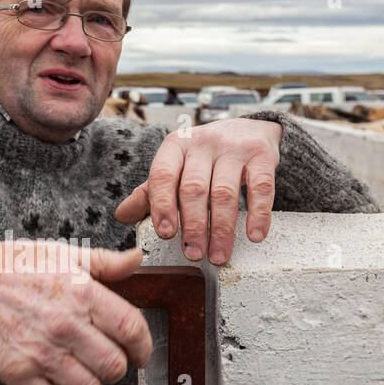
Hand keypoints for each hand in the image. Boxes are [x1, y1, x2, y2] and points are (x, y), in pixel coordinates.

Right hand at [0, 239, 152, 384]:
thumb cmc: (13, 266)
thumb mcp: (63, 254)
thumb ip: (104, 263)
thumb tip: (136, 260)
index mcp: (82, 294)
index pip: (132, 330)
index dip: (144, 348)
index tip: (140, 354)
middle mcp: (65, 325)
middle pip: (115, 367)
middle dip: (116, 367)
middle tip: (104, 359)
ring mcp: (40, 352)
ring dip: (88, 382)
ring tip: (76, 368)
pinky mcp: (16, 372)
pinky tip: (51, 377)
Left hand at [114, 117, 281, 263]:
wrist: (249, 129)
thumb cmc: (205, 156)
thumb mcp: (176, 167)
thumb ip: (151, 192)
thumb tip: (122, 216)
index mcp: (176, 146)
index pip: (163, 175)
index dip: (162, 206)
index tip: (166, 234)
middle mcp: (203, 143)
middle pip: (194, 188)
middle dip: (193, 226)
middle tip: (193, 253)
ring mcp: (234, 148)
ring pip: (224, 192)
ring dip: (221, 229)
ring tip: (219, 255)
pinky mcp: (262, 156)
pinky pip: (261, 188)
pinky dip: (258, 214)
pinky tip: (254, 235)